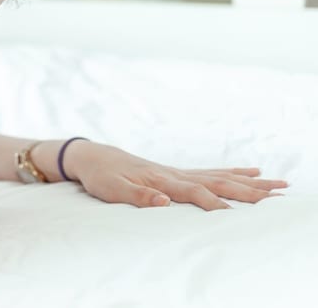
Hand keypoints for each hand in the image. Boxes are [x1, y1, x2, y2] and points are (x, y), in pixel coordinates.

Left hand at [65, 141, 287, 210]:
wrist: (93, 157)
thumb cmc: (102, 176)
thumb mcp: (112, 189)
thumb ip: (138, 196)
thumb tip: (164, 202)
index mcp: (161, 180)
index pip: (194, 192)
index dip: (214, 204)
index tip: (236, 216)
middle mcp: (174, 173)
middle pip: (218, 181)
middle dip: (248, 190)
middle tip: (278, 195)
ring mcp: (178, 171)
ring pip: (221, 175)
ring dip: (249, 180)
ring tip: (278, 183)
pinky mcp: (176, 172)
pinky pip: (211, 171)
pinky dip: (233, 171)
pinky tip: (251, 170)